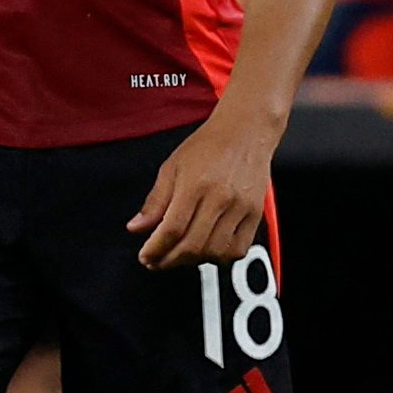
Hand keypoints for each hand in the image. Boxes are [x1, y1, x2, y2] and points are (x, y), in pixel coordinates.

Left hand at [128, 109, 277, 270]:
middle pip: (192, 245)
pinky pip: (238, 248)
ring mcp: (240, 207)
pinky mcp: (255, 213)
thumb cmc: (208, 145)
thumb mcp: (172, 166)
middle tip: (157, 261)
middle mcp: (220, 198)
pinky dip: (220, 257)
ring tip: (180, 255)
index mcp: (195, 185)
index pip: (172, 229)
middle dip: (170, 260)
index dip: (155, 249)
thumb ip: (155, 201)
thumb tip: (136, 227)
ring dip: (193, 261)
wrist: (246, 131)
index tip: (145, 256)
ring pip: (215, 251)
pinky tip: (207, 250)